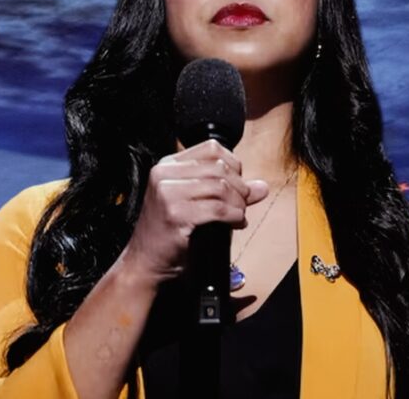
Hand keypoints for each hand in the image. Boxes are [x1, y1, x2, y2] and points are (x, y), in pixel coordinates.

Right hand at [118, 139, 269, 285]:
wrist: (147, 260)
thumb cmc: (171, 232)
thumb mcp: (197, 202)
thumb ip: (229, 191)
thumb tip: (262, 187)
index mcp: (168, 164)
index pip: (212, 148)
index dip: (234, 164)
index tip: (238, 184)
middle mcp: (165, 174)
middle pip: (219, 167)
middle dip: (240, 187)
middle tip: (242, 204)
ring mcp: (167, 193)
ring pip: (220, 187)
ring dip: (238, 203)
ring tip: (238, 215)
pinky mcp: (175, 213)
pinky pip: (217, 208)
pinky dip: (234, 216)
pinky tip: (235, 223)